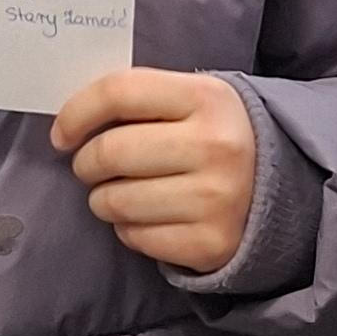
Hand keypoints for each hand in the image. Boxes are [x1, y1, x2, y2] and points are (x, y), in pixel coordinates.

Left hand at [53, 67, 258, 276]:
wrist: (274, 191)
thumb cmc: (211, 139)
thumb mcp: (190, 101)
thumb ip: (138, 100)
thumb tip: (69, 123)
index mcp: (206, 98)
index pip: (119, 93)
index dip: (77, 113)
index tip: (62, 135)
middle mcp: (216, 146)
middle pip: (110, 152)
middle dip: (86, 164)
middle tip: (91, 168)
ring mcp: (217, 198)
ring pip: (116, 201)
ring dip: (102, 200)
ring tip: (119, 193)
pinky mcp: (211, 242)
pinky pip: (136, 237)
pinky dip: (128, 229)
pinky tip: (147, 217)